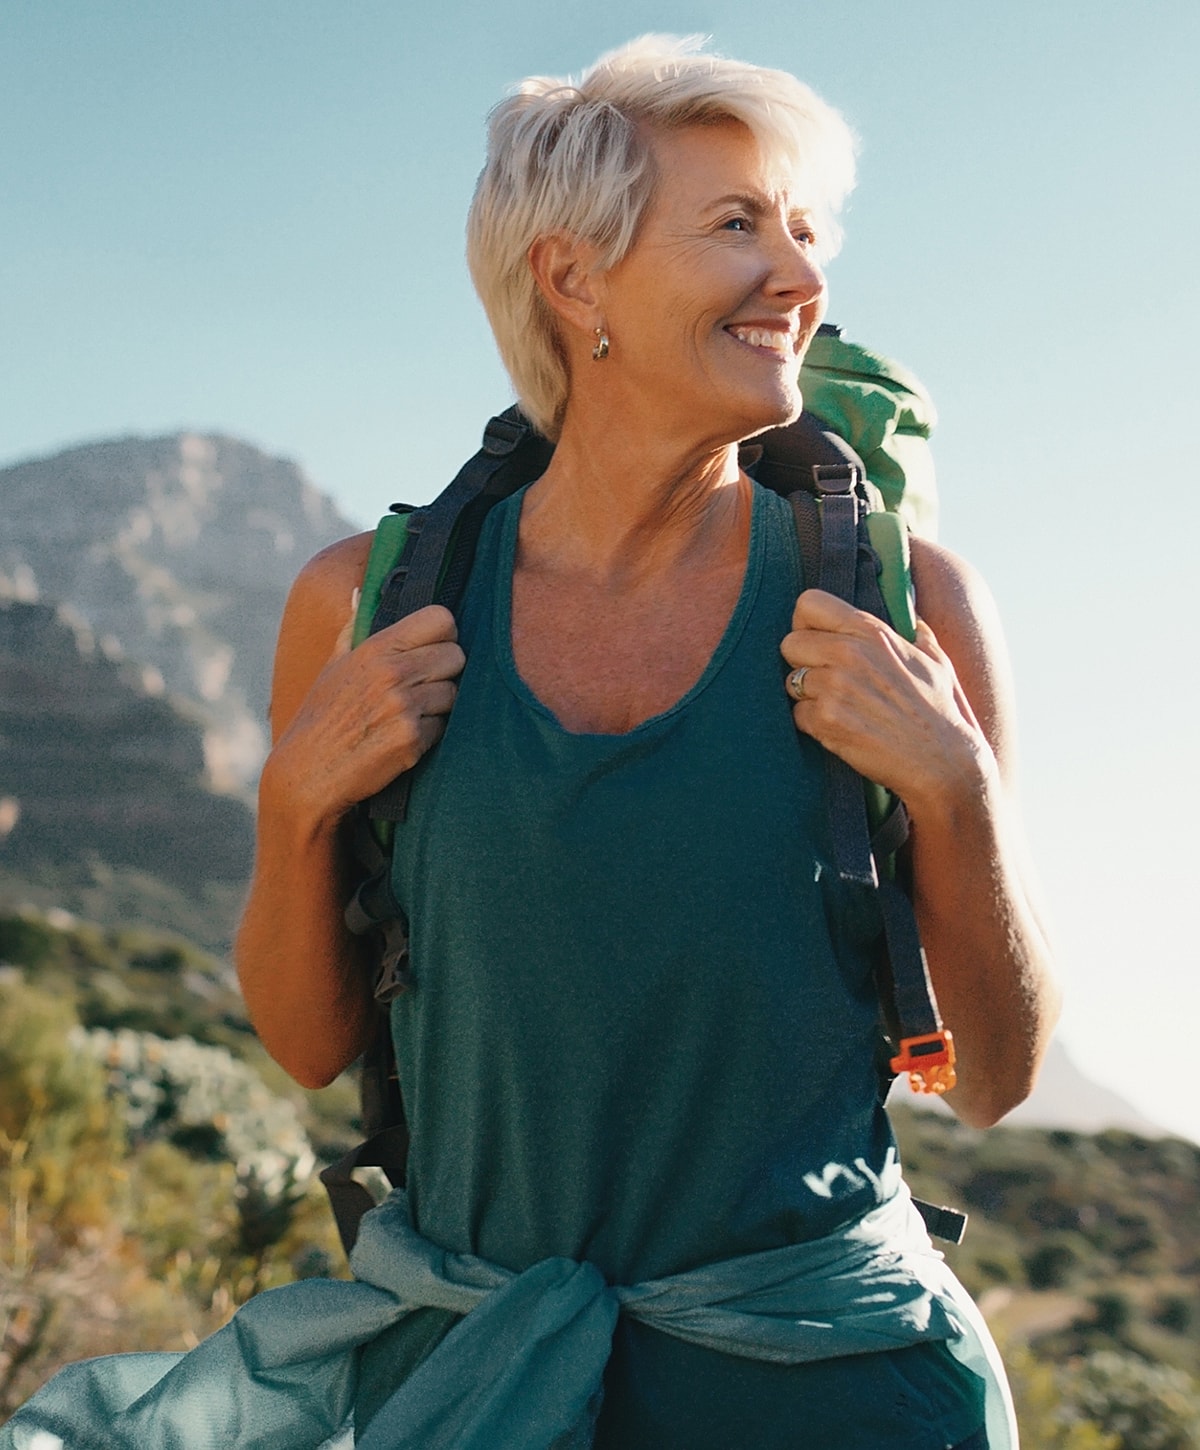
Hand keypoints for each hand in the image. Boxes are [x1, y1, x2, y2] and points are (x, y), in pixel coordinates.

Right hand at [268, 603, 464, 827]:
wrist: (306, 774)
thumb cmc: (320, 719)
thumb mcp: (332, 667)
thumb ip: (353, 629)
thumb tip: (361, 594)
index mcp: (374, 648)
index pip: (441, 618)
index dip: (443, 634)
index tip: (433, 648)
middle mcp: (392, 673)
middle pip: (457, 656)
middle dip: (446, 672)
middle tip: (423, 687)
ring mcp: (403, 707)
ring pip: (454, 694)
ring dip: (439, 706)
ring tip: (408, 716)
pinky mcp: (411, 740)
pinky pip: (444, 727)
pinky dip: (430, 735)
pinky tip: (403, 739)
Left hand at [780, 589, 990, 811]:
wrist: (944, 763)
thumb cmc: (942, 712)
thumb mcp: (936, 660)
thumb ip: (917, 633)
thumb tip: (912, 617)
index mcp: (872, 631)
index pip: (809, 603)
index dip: (805, 623)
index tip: (816, 640)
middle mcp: (849, 653)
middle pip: (789, 643)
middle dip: (802, 662)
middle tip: (825, 680)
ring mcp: (835, 687)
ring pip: (791, 682)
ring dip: (808, 696)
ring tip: (840, 708)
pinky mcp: (826, 720)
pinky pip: (797, 715)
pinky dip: (813, 724)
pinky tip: (841, 729)